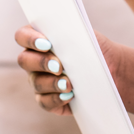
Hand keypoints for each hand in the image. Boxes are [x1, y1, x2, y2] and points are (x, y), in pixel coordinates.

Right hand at [15, 24, 133, 118]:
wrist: (111, 71)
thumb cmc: (94, 48)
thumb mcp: (83, 35)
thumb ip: (67, 32)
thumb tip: (57, 31)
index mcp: (39, 39)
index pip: (22, 36)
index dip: (30, 39)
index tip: (47, 43)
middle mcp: (35, 60)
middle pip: (24, 60)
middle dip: (41, 62)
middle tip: (59, 66)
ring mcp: (40, 80)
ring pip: (35, 82)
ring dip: (51, 82)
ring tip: (69, 83)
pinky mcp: (48, 100)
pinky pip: (44, 102)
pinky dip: (56, 98)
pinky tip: (69, 95)